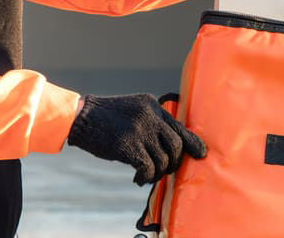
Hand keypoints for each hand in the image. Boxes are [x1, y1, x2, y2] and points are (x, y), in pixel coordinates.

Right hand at [66, 94, 206, 184]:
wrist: (82, 118)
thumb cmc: (107, 118)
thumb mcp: (134, 110)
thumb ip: (152, 122)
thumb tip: (174, 147)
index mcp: (152, 105)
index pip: (179, 127)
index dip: (193, 143)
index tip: (201, 154)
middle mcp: (150, 116)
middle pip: (176, 146)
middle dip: (174, 163)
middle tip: (165, 170)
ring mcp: (140, 130)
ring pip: (163, 160)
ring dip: (157, 173)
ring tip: (146, 175)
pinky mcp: (129, 146)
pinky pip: (148, 168)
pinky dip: (145, 177)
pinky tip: (137, 178)